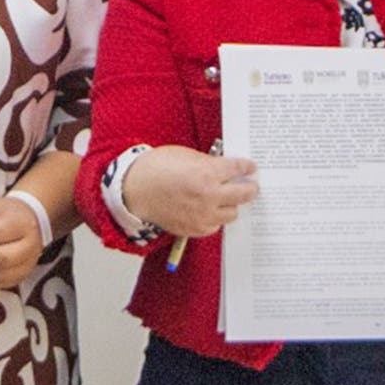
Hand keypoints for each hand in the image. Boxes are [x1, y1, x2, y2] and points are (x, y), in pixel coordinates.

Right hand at [119, 145, 257, 238]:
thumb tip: (226, 168)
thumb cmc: (155, 169)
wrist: (133, 191)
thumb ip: (209, 163)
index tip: (251, 168)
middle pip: (245, 193)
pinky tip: (208, 209)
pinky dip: (215, 217)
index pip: (239, 169)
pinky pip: (216, 225)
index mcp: (207, 173)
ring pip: (233, 212)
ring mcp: (203, 214)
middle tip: (251, 186)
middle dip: (250, 188)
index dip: (247, 167)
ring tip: (224, 198)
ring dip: (231, 204)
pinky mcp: (195, 229)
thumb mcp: (185, 155)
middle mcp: (209, 195)